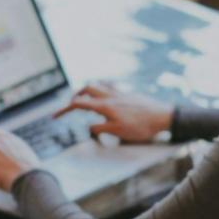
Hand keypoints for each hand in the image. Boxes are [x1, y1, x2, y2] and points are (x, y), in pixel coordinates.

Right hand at [55, 83, 172, 142]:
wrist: (163, 116)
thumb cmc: (141, 127)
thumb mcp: (118, 132)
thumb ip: (100, 128)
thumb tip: (89, 126)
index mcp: (105, 106)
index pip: (79, 104)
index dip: (64, 109)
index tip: (54, 116)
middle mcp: (110, 96)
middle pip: (86, 88)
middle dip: (75, 96)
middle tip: (70, 106)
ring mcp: (120, 93)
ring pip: (99, 85)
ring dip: (88, 91)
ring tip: (85, 100)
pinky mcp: (128, 94)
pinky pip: (110, 87)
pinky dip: (102, 90)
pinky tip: (105, 98)